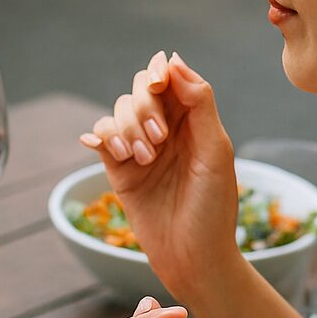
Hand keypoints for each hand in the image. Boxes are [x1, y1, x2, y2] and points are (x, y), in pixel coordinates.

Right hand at [80, 52, 238, 300]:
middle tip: (159, 139)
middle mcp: (166, 128)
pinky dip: (104, 138)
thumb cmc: (213, 207)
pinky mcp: (118, 168)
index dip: (160, 73)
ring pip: (119, 110)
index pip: (170, 78)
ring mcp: (140, 147)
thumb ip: (199, 103)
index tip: (159, 84)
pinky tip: (116, 154)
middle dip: (145, 106)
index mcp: (194, 119)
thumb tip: (174, 60)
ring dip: (128, 129)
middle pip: (140, 89)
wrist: (193, 257)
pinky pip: (100, 135)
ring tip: (145, 160)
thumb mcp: (215, 151)